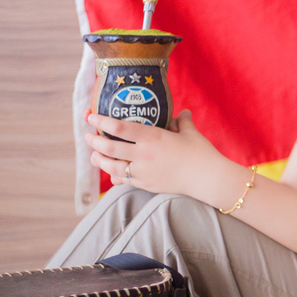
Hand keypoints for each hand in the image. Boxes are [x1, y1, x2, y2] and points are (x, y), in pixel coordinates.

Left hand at [85, 110, 234, 201]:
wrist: (207, 178)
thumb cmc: (201, 153)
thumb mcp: (191, 133)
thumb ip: (182, 121)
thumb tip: (182, 113)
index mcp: (153, 137)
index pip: (119, 128)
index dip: (101, 121)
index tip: (90, 117)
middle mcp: (144, 154)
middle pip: (109, 148)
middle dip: (94, 141)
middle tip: (88, 137)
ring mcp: (144, 172)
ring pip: (112, 167)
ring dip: (100, 160)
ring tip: (95, 155)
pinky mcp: (147, 184)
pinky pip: (125, 180)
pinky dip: (115, 176)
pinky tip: (112, 173)